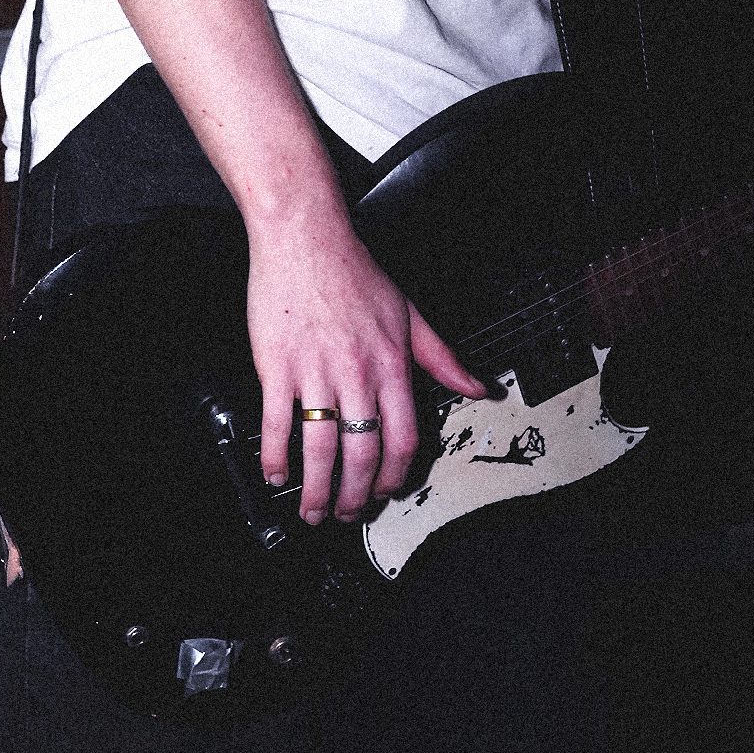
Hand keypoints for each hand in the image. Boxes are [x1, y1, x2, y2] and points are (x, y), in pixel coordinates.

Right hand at [246, 211, 483, 523]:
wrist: (305, 238)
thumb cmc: (353, 272)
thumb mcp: (409, 315)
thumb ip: (442, 358)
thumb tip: (477, 387)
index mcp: (391, 365)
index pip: (403, 438)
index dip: (395, 476)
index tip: (386, 491)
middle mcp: (356, 373)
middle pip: (362, 454)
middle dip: (356, 496)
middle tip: (347, 514)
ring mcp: (315, 372)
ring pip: (321, 448)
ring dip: (316, 489)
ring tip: (313, 509)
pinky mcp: (277, 366)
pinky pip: (277, 423)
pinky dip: (276, 457)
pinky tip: (276, 474)